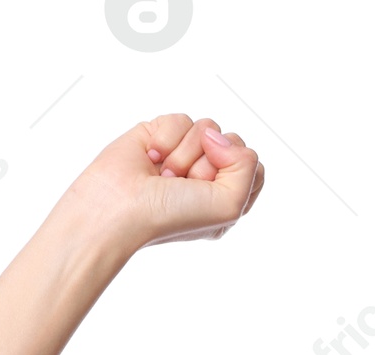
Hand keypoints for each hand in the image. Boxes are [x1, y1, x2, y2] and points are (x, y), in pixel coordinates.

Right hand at [65, 115, 263, 256]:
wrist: (120, 206)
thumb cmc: (171, 216)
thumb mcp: (231, 205)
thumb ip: (249, 167)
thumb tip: (218, 135)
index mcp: (227, 200)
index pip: (254, 169)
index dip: (236, 171)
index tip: (212, 189)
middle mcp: (208, 177)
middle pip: (234, 143)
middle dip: (209, 163)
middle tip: (185, 185)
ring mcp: (185, 155)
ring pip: (208, 127)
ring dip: (185, 153)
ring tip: (165, 175)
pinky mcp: (162, 135)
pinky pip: (180, 119)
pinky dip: (165, 138)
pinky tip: (150, 158)